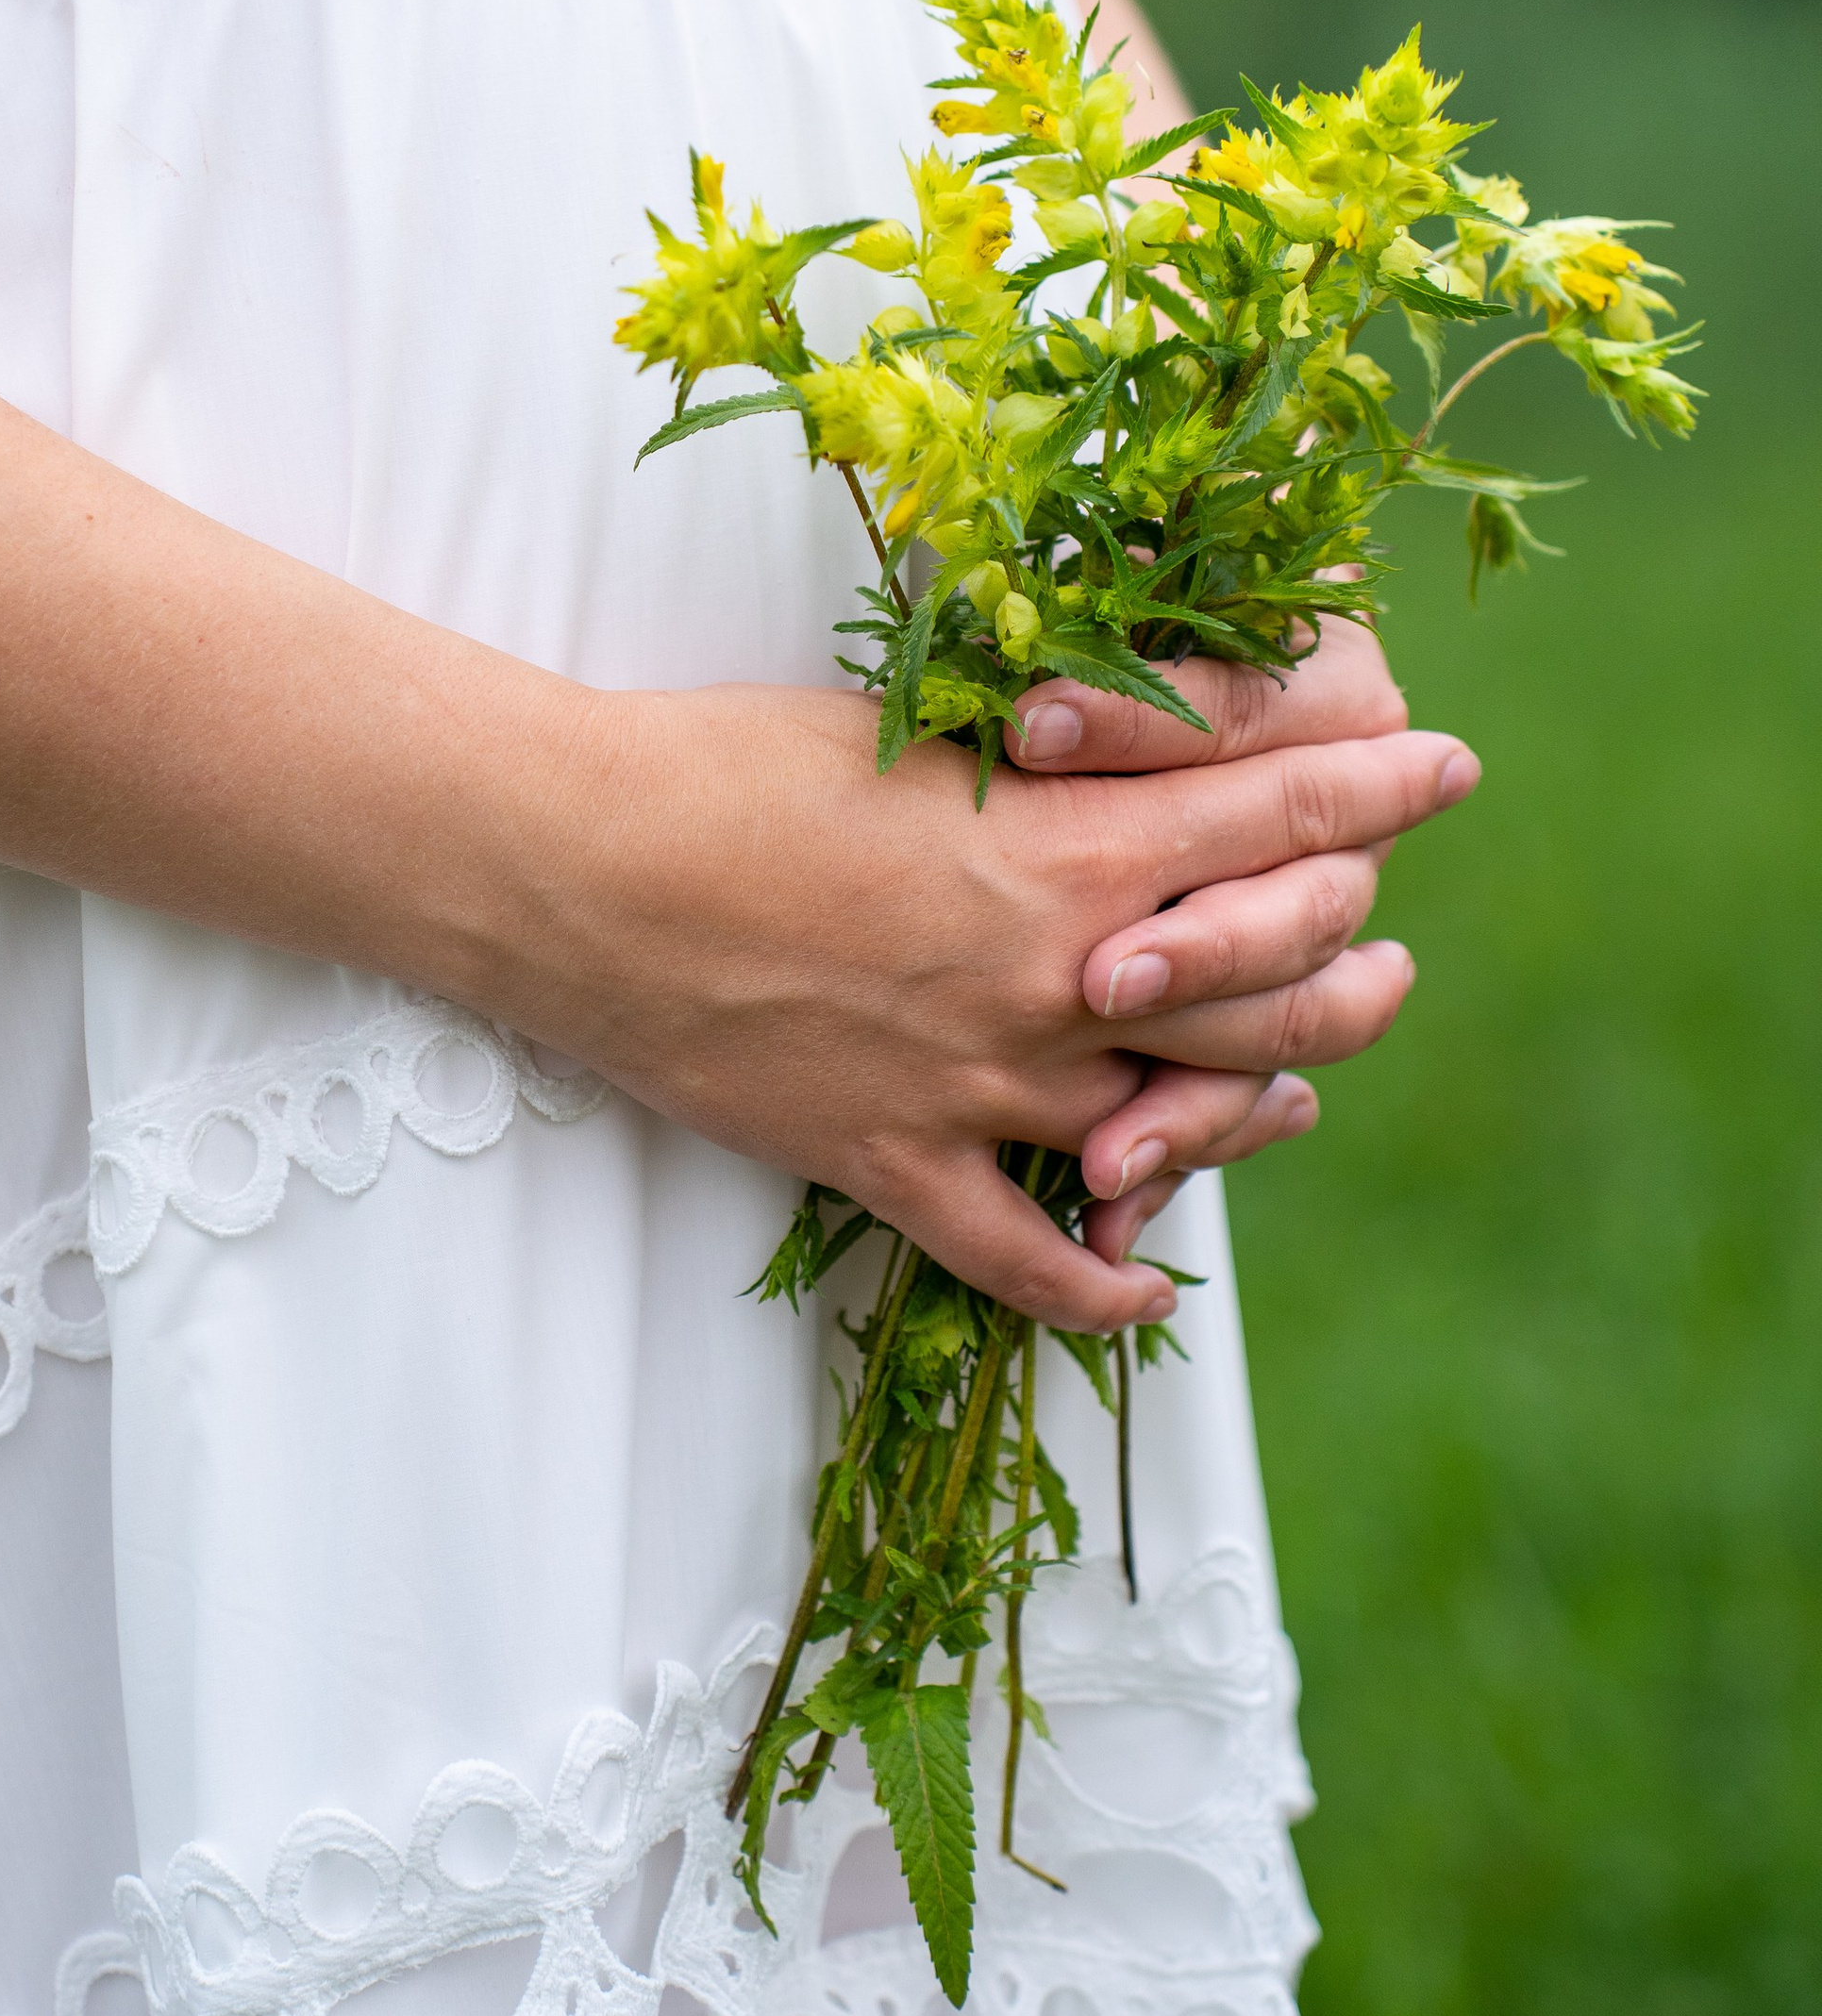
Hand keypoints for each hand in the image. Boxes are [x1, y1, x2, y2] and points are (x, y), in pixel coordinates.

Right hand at [498, 644, 1475, 1335]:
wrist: (571, 868)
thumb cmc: (722, 763)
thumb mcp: (911, 729)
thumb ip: (1044, 757)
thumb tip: (1138, 743)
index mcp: (1060, 849)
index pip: (1276, 816)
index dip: (1378, 791)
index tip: (1443, 771)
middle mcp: (1049, 979)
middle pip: (1266, 993)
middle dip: (1349, 964)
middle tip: (1384, 954)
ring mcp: (975, 1087)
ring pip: (1172, 1125)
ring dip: (1254, 1110)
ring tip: (1298, 1087)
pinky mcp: (890, 1163)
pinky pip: (1026, 1258)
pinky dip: (1101, 1285)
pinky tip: (1149, 1283)